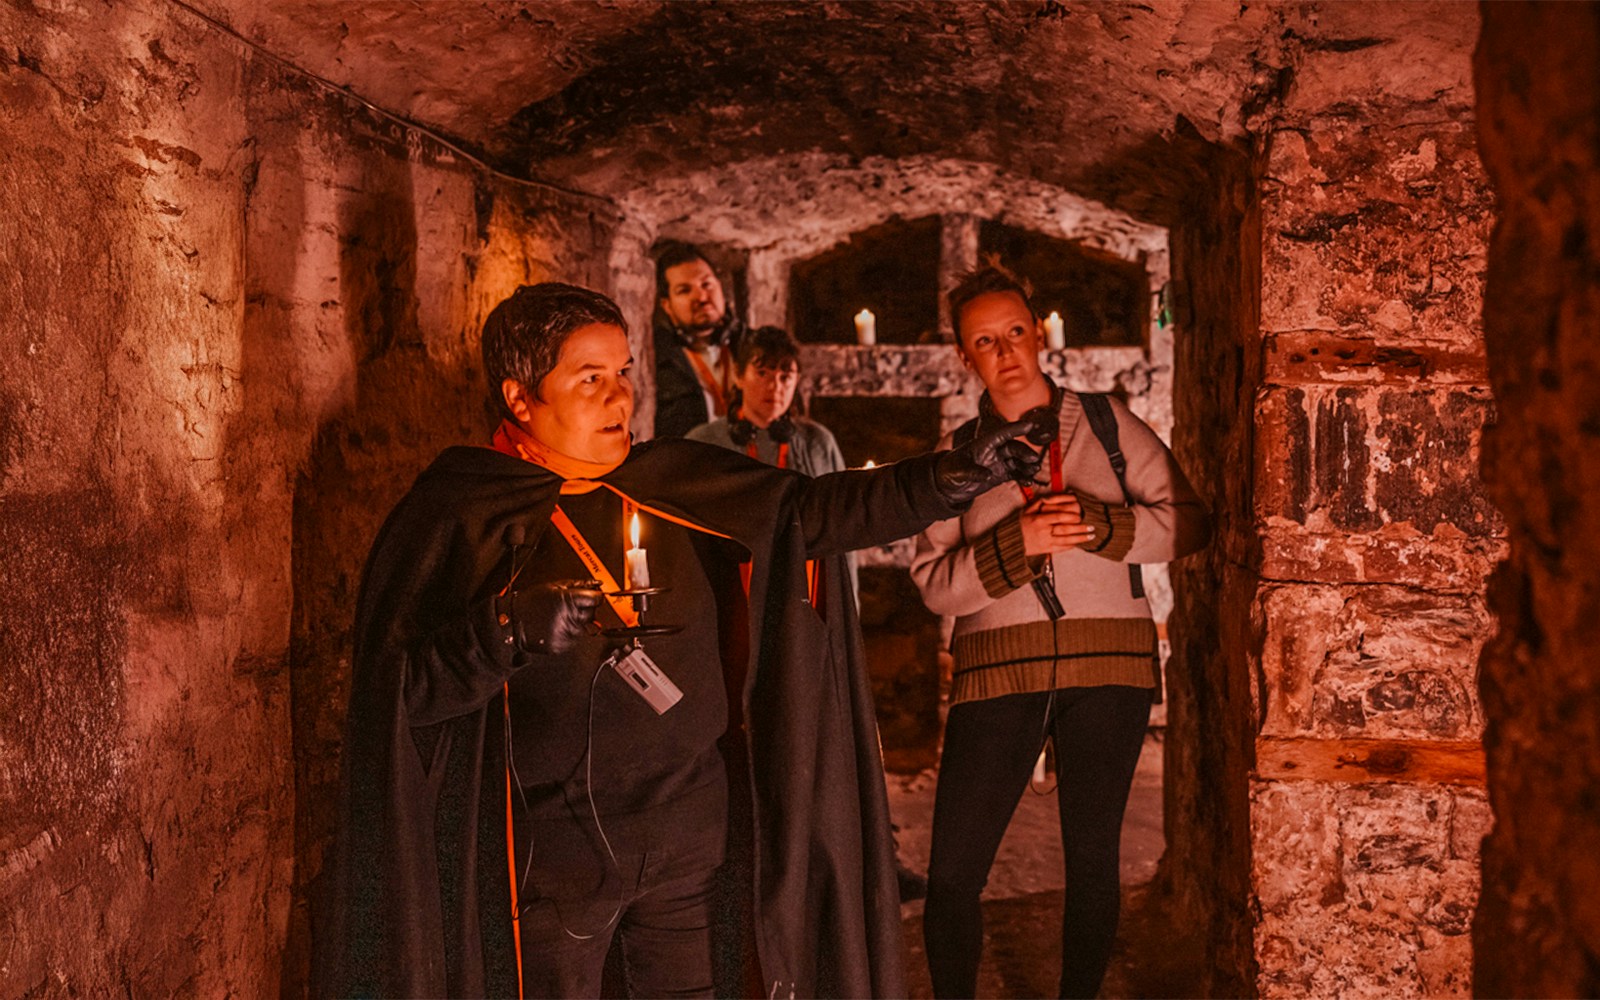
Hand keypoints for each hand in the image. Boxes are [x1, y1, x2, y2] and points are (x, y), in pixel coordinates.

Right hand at [503, 579, 603, 653]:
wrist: (512, 622)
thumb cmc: (530, 602)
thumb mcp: (553, 587)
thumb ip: (577, 585)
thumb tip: (595, 584)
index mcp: (568, 600)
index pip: (597, 600)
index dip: (595, 597)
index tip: (592, 597)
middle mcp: (570, 618)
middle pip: (592, 614)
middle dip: (585, 609)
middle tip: (570, 607)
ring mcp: (566, 634)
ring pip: (584, 628)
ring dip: (577, 622)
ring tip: (559, 617)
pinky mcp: (562, 646)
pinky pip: (574, 639)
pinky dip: (568, 633)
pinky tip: (556, 627)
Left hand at [934, 409, 1059, 504]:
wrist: (946, 486)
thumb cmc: (949, 471)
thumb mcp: (957, 471)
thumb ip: (972, 472)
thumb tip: (988, 474)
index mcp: (982, 444)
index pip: (1001, 433)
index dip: (1015, 428)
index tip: (1030, 424)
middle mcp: (992, 451)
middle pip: (1012, 448)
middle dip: (1024, 452)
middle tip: (1033, 460)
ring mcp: (997, 463)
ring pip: (1017, 461)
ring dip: (1027, 465)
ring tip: (1034, 472)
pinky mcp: (999, 475)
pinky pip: (1015, 474)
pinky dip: (1023, 477)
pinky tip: (1029, 482)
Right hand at [1020, 494, 1095, 555]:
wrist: (1012, 542)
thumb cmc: (1020, 525)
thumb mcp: (1026, 511)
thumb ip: (1038, 504)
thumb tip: (1050, 497)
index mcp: (1039, 520)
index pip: (1059, 517)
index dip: (1071, 516)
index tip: (1080, 516)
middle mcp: (1044, 531)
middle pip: (1065, 529)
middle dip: (1080, 528)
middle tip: (1091, 526)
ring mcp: (1045, 541)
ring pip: (1066, 540)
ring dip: (1080, 538)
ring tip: (1090, 536)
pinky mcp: (1046, 550)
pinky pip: (1061, 548)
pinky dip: (1071, 546)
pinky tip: (1079, 543)